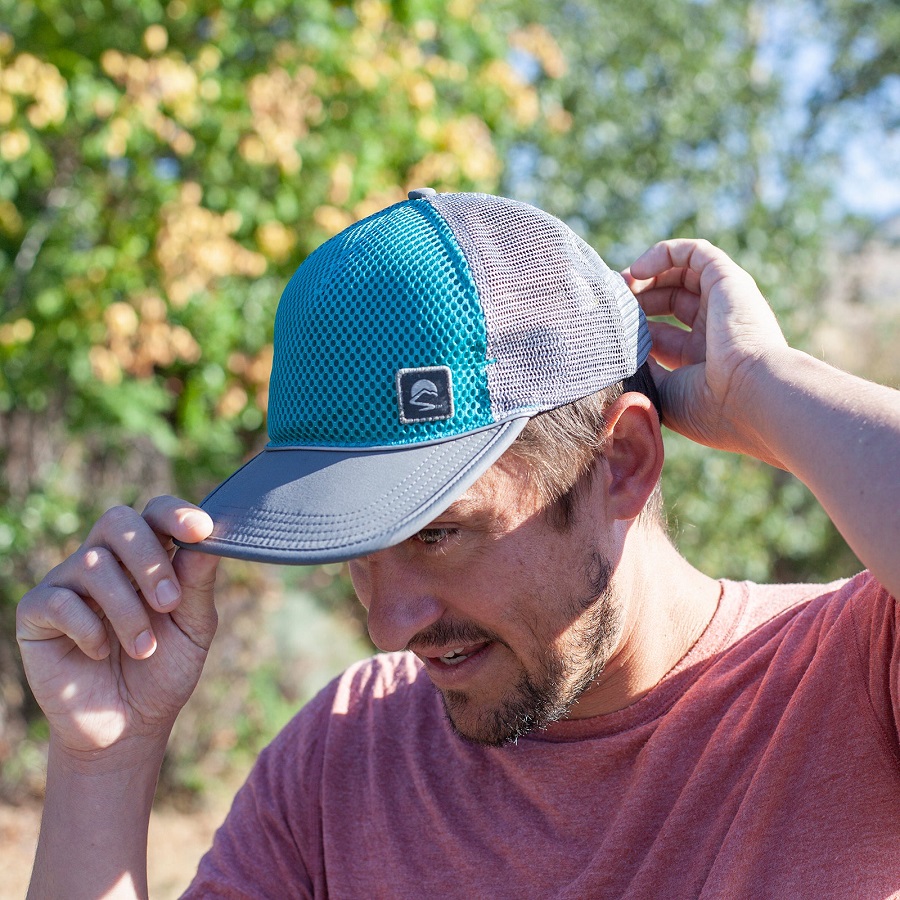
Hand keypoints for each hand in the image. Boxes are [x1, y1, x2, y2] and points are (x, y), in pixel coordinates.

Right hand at [16, 497, 219, 761]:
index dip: (176, 513)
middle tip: (169, 603)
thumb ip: (198, 582)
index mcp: (148, 556)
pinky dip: (89, 628)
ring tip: (144, 649)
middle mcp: (106, 560)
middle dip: (149, 559)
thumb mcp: (193, 627)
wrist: (129, 726)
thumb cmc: (164, 670)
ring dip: (128, 611)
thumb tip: (209, 539)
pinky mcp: (37, 611)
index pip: (155, 512)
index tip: (202, 530)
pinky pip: (60, 599)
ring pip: (95, 564)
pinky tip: (101, 652)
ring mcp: (69, 582)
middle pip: (119, 521)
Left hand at [623, 238, 788, 465]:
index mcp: (702, 361)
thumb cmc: (707, 407)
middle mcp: (716, 330)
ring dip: (646, 275)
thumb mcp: (662, 393)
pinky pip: (696, 253)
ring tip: (619, 286)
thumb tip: (613, 357)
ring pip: (682, 274)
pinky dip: (665, 254)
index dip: (632, 329)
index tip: (605, 330)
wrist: (751, 398)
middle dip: (636, 300)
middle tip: (608, 305)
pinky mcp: (729, 281)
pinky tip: (639, 271)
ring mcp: (725, 304)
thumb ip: (639, 372)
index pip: (660, 336)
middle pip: (669, 302)